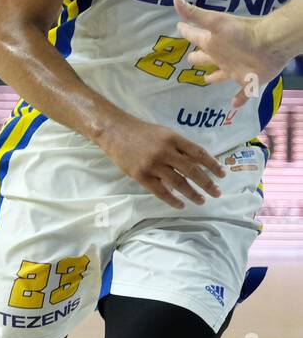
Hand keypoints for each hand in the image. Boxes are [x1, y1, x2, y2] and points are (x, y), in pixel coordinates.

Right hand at [96, 116, 224, 209]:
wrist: (115, 132)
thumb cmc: (141, 133)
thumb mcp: (164, 134)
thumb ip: (179, 147)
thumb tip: (196, 165)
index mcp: (173, 139)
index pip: (199, 153)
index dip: (212, 165)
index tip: (222, 175)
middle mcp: (165, 151)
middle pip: (192, 170)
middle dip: (207, 183)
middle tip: (217, 193)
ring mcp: (153, 164)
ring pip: (178, 182)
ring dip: (193, 193)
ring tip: (202, 200)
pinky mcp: (141, 175)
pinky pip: (160, 191)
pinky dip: (172, 200)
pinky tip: (180, 204)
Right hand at [175, 0, 289, 108]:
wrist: (271, 43)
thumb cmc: (242, 33)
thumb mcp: (215, 22)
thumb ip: (195, 14)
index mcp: (212, 43)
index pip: (195, 36)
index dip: (186, 31)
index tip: (179, 27)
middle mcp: (221, 56)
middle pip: (205, 58)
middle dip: (197, 58)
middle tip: (190, 59)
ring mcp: (234, 69)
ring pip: (220, 75)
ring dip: (213, 77)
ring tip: (206, 80)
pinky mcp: (248, 81)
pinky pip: (242, 92)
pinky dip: (238, 99)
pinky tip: (233, 105)